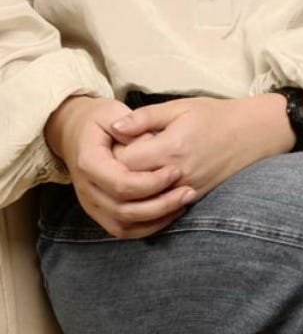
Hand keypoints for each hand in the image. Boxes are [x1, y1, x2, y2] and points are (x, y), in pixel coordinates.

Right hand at [44, 96, 193, 239]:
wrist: (74, 132)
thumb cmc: (99, 120)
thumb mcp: (113, 113)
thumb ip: (132, 126)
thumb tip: (149, 141)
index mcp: (89, 162)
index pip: (120, 183)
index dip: (150, 182)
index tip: (176, 170)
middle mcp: (86, 189)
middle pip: (123, 209)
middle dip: (159, 204)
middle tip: (187, 192)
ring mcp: (91, 204)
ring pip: (123, 225)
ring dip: (156, 218)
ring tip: (184, 202)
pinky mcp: (99, 212)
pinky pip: (123, 230)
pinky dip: (147, 227)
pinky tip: (171, 213)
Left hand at [109, 94, 293, 201]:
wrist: (254, 132)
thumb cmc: (216, 115)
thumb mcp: (181, 107)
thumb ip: (145, 118)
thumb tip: (114, 127)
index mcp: (171, 147)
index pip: (123, 161)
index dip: (112, 152)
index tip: (117, 142)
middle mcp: (176, 174)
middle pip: (128, 185)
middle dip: (118, 172)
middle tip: (120, 157)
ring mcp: (185, 190)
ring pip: (141, 202)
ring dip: (131, 190)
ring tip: (132, 170)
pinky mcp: (193, 199)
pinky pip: (160, 210)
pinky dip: (148, 200)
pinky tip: (147, 185)